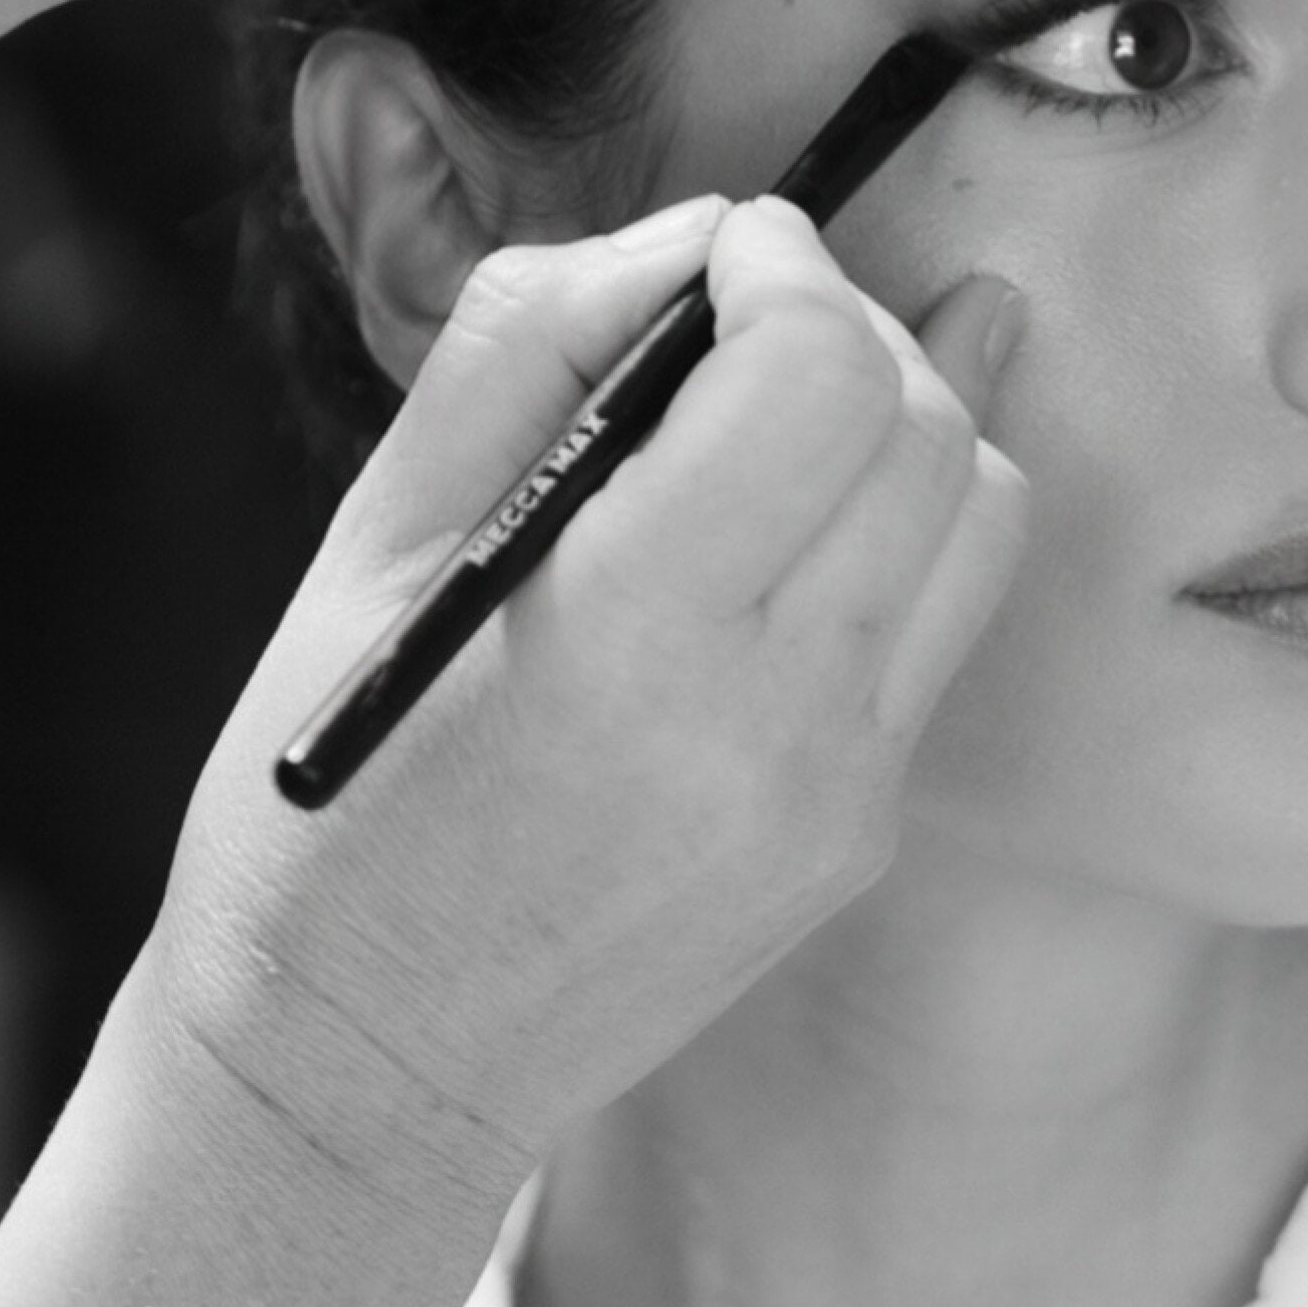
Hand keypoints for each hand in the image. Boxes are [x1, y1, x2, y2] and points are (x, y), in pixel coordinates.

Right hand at [150, 202, 1025, 1191]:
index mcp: (631, 629)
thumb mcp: (375, 536)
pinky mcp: (860, 840)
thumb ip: (534, 341)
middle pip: (922, 424)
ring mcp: (839, 793)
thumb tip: (697, 238)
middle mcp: (772, 717)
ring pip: (977, 516)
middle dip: (845, 326)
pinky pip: (938, 629)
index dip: (783, 265)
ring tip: (775, 418)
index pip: (823, 368)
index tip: (719, 256)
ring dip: (900, 422)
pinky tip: (795, 521)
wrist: (367, 1067)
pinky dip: (890, 539)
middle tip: (737, 325)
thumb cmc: (330, 795)